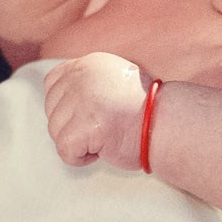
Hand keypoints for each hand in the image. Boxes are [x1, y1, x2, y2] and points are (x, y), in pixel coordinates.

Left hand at [44, 52, 150, 168]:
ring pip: (56, 132)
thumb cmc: (146, 112)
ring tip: (106, 137)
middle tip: (102, 129)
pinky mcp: (85, 124)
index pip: (52, 82)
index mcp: (89, 63)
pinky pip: (65, 151)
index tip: (85, 117)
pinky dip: (80, 158)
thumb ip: (88, 84)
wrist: (169, 125)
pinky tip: (103, 149)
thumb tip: (61, 102)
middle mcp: (82, 75)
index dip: (64, 106)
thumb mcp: (114, 82)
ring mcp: (82, 99)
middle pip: (52, 110)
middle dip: (72, 126)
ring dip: (78, 143)